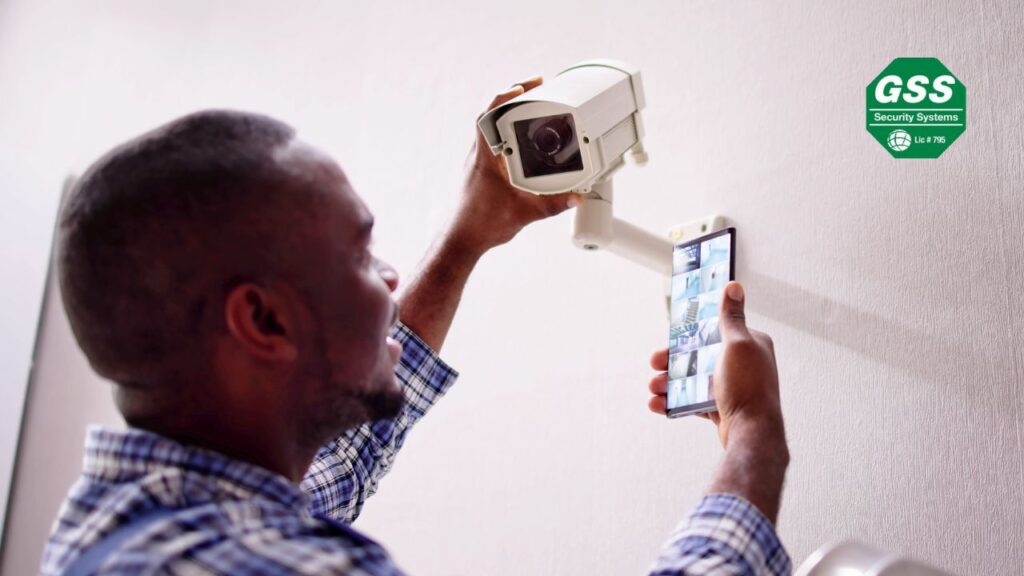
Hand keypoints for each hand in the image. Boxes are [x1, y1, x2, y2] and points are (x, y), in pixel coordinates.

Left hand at [447, 77, 582, 254]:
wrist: (462, 238)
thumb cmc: (482, 224)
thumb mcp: (525, 214)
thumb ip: (553, 206)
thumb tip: (575, 198)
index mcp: (486, 158)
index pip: (489, 115)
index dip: (506, 96)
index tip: (525, 86)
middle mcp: (479, 156)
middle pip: (491, 115)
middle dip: (513, 99)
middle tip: (536, 90)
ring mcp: (478, 163)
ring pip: (491, 129)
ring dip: (508, 116)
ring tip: (531, 109)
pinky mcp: (481, 172)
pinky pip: (493, 144)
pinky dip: (507, 135)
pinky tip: (522, 140)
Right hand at [648, 281, 783, 447]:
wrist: (752, 434)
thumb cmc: (748, 388)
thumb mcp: (737, 344)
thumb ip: (731, 316)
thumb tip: (734, 286)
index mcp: (748, 344)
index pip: (714, 331)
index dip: (690, 333)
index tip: (670, 337)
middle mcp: (742, 363)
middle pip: (699, 355)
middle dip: (672, 361)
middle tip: (655, 364)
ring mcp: (731, 386)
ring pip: (692, 379)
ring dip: (669, 382)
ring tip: (653, 388)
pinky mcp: (722, 407)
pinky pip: (693, 400)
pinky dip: (675, 402)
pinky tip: (659, 404)